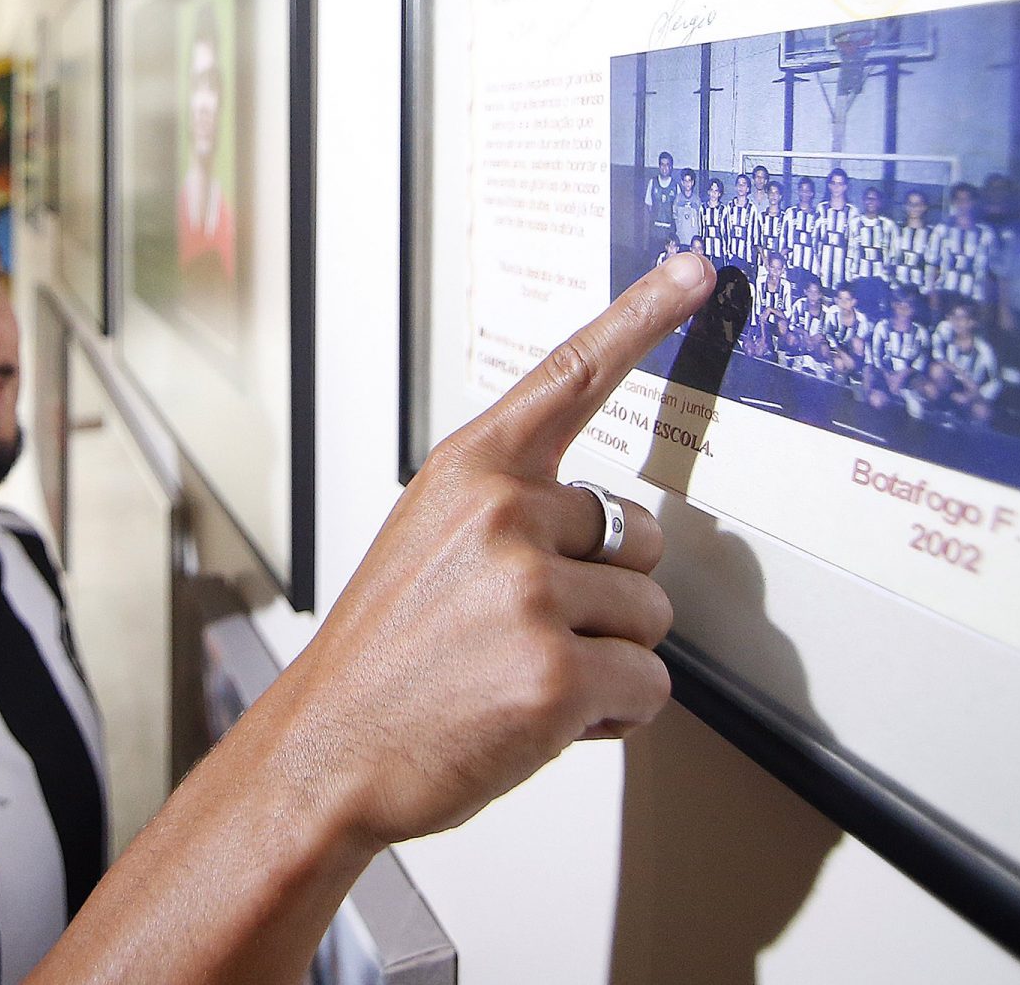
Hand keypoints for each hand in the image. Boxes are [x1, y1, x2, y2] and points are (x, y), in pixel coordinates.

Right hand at [270, 253, 714, 847]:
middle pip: (640, 536)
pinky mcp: (556, 671)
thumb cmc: (382, 654)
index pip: (570, 377)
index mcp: (470, 474)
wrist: (328, 748)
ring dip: (608, 656)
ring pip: (650, 617)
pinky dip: (612, 714)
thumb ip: (510, 510)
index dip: (640, 317)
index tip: (691, 271)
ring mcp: (530, 591)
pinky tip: (542, 718)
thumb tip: (607, 524)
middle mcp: (503, 515)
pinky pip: (648, 684)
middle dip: (607, 591)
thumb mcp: (425, 542)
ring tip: (523, 676)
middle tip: (528, 630)